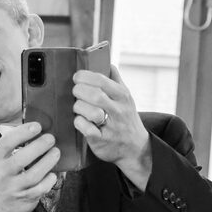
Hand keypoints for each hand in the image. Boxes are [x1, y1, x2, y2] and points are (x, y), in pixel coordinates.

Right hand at [0, 122, 58, 211]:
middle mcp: (2, 174)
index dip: (23, 132)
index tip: (37, 126)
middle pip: (22, 159)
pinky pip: (41, 188)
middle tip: (51, 138)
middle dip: (39, 146)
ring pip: (34, 174)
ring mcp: (14, 188)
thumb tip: (37, 129)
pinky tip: (52, 173)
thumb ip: (12, 146)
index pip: (6, 143)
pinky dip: (50, 179)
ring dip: (48, 161)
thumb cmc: (2, 177)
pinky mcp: (26, 199)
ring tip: (56, 152)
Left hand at [72, 65, 151, 188]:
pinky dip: (79, 123)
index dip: (85, 76)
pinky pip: (86, 129)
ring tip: (78, 107)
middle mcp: (119, 111)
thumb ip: (116, 81)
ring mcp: (111, 127)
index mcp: (123, 96)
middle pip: (95, 95)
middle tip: (75, 92)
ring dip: (78, 107)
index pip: (102, 80)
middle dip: (79, 91)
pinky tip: (80, 121)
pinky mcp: (102, 141)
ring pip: (90, 112)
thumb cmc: (126, 119)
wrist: (136, 148)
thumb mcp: (126, 98)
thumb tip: (108, 63)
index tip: (77, 77)